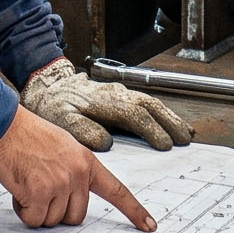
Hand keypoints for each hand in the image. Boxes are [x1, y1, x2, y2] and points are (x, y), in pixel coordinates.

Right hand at [0, 103, 155, 230]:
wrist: (5, 126)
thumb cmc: (28, 137)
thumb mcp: (63, 149)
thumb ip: (74, 172)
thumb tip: (72, 201)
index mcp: (87, 162)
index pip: (117, 191)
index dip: (134, 211)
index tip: (149, 226)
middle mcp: (78, 174)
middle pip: (75, 217)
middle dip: (56, 211)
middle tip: (40, 190)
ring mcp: (60, 183)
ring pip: (52, 221)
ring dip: (37, 210)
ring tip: (27, 184)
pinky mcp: (40, 192)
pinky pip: (34, 220)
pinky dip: (23, 211)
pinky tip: (19, 190)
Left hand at [22, 57, 192, 150]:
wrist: (48, 86)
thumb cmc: (54, 105)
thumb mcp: (61, 119)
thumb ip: (82, 129)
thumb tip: (106, 142)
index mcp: (104, 101)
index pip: (134, 115)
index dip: (151, 130)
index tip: (165, 146)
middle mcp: (116, 94)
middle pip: (149, 106)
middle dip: (169, 122)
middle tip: (185, 139)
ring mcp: (120, 93)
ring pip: (151, 103)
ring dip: (169, 117)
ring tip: (185, 134)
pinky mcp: (121, 96)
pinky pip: (146, 103)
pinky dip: (162, 113)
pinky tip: (170, 123)